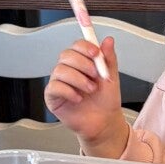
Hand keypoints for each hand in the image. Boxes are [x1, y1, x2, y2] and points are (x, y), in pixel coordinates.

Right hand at [45, 34, 128, 156]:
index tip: (95, 53)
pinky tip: (78, 98)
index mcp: (82, 63)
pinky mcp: (53, 96)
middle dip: (83, 63)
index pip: (77, 46)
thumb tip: (108, 41)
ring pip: (60, 70)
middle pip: (66, 55)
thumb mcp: (111, 77)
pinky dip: (68, 91)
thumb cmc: (105, 101)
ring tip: (90, 90)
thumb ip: (109, 58)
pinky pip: (54, 87)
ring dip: (78, 79)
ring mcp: (59, 82)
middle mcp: (69, 70)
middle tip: (95, 75)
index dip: (85, 46)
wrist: (104, 122)